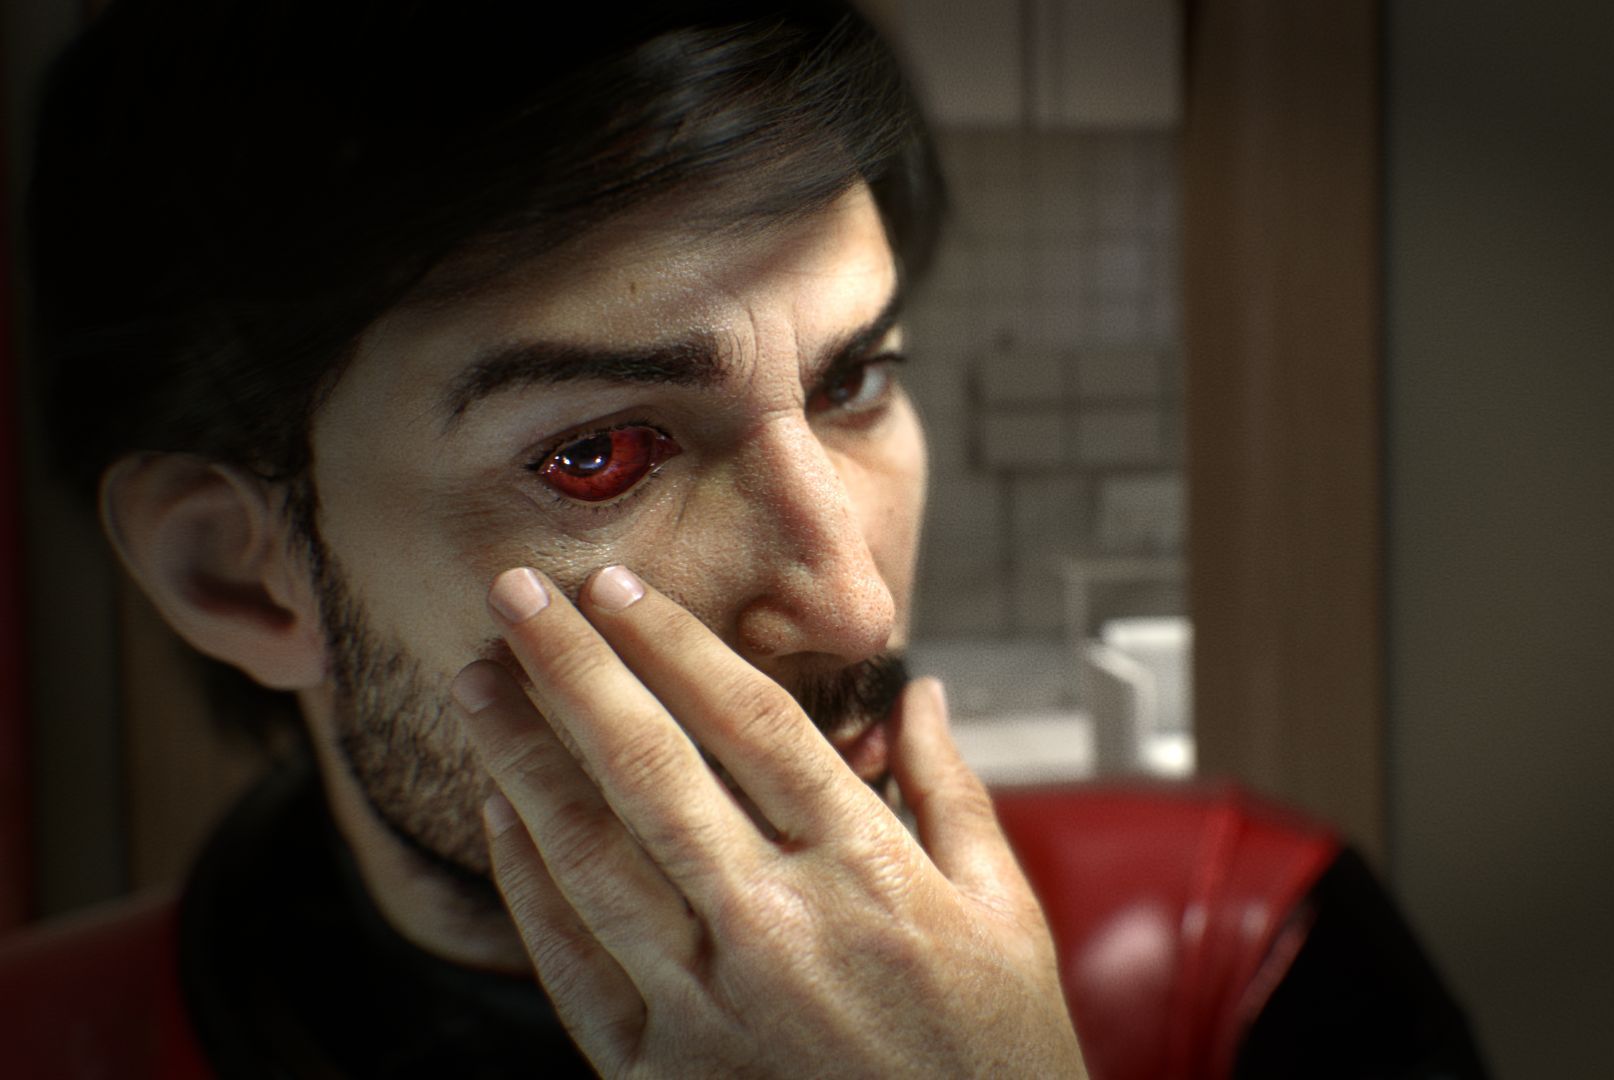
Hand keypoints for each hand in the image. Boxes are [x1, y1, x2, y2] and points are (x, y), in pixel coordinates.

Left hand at [450, 565, 1087, 1077]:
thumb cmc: (994, 1055)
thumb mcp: (1006, 914)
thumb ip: (952, 794)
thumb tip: (921, 695)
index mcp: (868, 873)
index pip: (751, 726)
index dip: (676, 646)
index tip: (620, 587)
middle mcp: (777, 927)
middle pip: (652, 769)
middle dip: (573, 669)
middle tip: (516, 592)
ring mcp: (708, 1005)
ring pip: (591, 855)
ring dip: (523, 758)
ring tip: (480, 681)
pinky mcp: (658, 1073)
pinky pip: (573, 963)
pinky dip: (528, 883)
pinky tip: (499, 814)